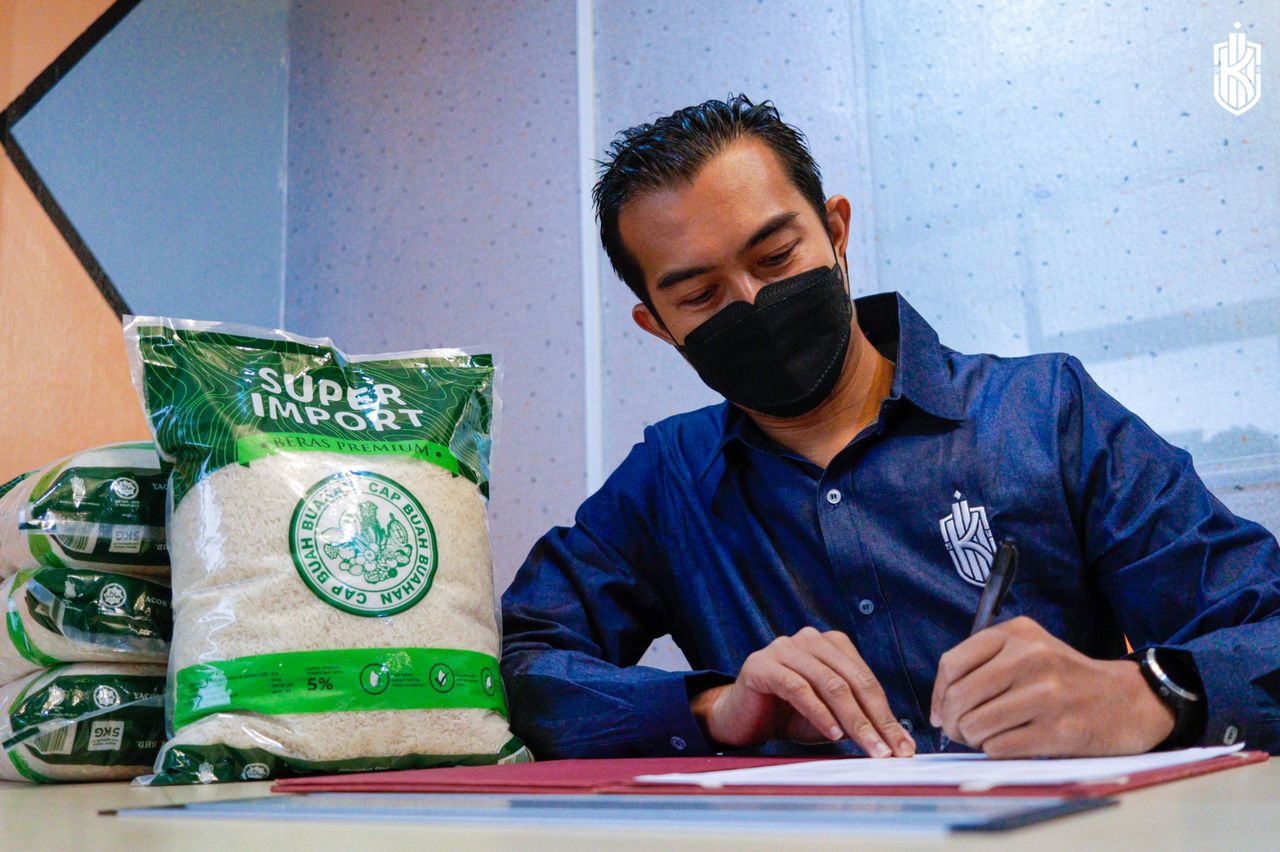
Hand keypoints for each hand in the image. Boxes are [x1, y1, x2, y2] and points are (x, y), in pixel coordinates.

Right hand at [690, 627, 914, 756]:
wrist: (740, 719)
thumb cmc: (787, 715)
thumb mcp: (829, 717)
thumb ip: (857, 719)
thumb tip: (897, 742)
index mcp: (830, 644)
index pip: (866, 679)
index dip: (886, 714)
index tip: (903, 745)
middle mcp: (809, 639)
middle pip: (852, 680)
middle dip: (876, 719)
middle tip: (891, 751)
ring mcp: (784, 647)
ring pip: (830, 683)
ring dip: (854, 720)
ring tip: (869, 747)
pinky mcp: (762, 665)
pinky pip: (798, 688)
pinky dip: (820, 713)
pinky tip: (833, 735)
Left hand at [930, 616, 1174, 756]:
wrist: (1127, 701)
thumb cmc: (1066, 679)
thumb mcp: (1028, 650)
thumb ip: (983, 666)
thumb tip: (939, 709)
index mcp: (1017, 634)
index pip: (952, 664)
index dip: (938, 694)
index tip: (942, 711)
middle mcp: (1030, 658)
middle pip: (959, 697)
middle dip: (952, 722)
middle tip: (961, 732)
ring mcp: (1046, 694)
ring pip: (976, 725)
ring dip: (973, 739)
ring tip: (986, 738)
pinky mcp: (1058, 730)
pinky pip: (999, 747)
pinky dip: (995, 751)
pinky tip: (1010, 745)